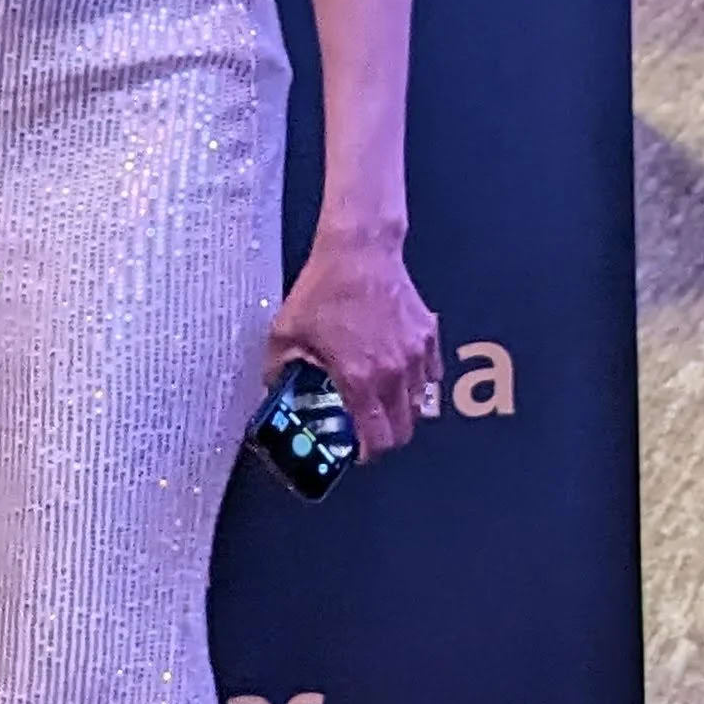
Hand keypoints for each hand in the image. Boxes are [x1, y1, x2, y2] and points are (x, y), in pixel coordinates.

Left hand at [265, 236, 440, 458]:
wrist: (359, 250)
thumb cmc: (325, 287)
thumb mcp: (286, 332)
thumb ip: (278, 368)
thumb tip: (272, 386)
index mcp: (359, 379)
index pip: (377, 438)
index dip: (368, 453)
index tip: (358, 451)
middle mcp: (394, 372)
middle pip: (405, 429)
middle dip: (388, 437)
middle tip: (370, 430)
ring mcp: (415, 354)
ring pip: (420, 402)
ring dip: (403, 408)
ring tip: (381, 399)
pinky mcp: (427, 335)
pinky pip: (431, 372)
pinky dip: (419, 380)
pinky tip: (399, 371)